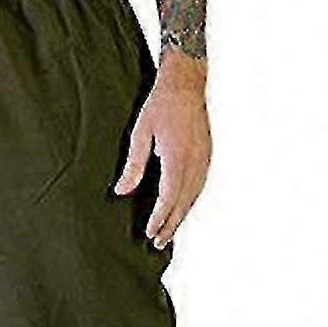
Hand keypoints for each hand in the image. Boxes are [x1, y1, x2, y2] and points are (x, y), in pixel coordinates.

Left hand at [114, 52, 211, 249]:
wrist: (186, 82)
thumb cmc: (161, 105)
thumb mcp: (140, 133)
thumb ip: (133, 165)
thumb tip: (122, 191)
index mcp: (177, 158)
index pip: (168, 198)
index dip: (159, 218)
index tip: (150, 233)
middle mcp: (194, 162)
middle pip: (182, 203)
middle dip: (170, 225)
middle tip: (158, 243)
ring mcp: (203, 159)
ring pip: (192, 197)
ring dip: (180, 217)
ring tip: (168, 234)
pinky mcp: (206, 156)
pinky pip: (198, 187)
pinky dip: (189, 203)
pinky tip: (181, 210)